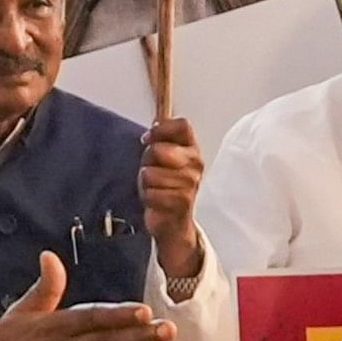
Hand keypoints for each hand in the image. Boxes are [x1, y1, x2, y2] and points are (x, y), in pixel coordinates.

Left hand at [136, 118, 203, 282]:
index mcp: (192, 149)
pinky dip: (147, 198)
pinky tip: (157, 201)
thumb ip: (160, 139)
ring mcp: (190, 183)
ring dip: (146, 183)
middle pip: (158, 149)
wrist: (172, 221)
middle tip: (153, 171)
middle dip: (147, 161)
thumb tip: (156, 119)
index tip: (149, 138)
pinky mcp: (181, 202)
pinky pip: (149, 193)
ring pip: (149, 173)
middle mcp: (195, 164)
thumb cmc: (165, 187)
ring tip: (156, 188)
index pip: (182, 125)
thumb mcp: (162, 158)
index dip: (161, 129)